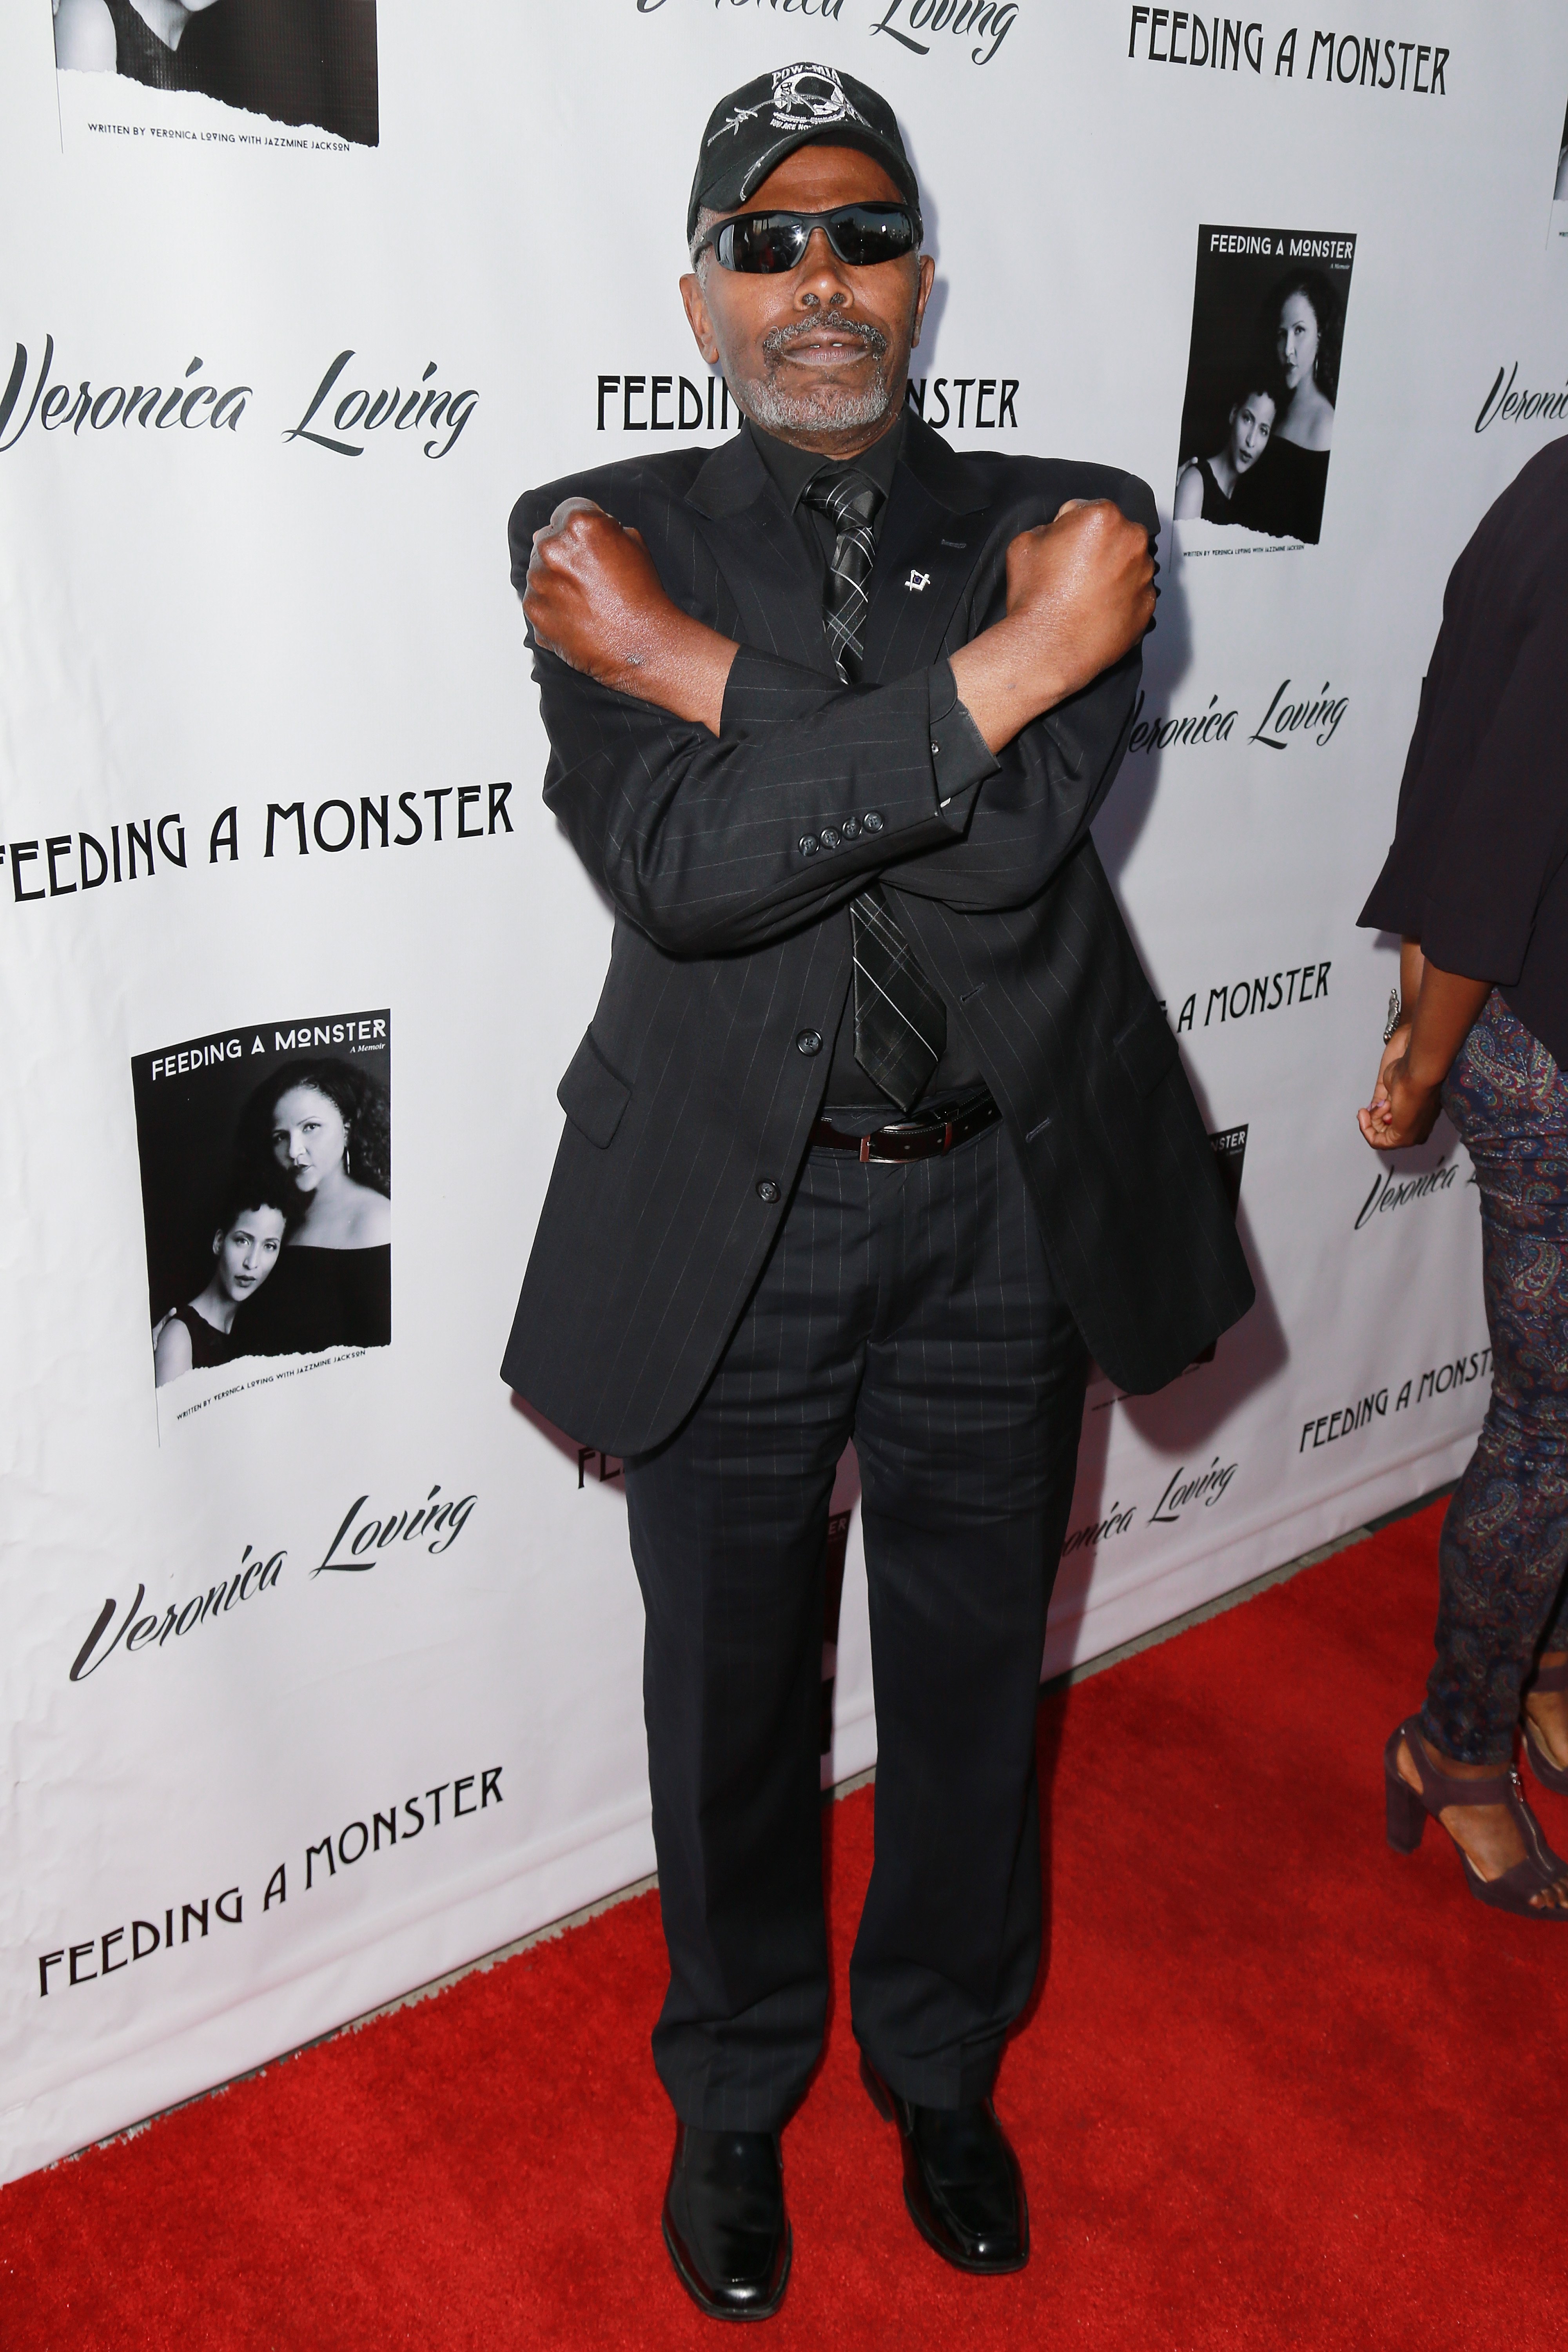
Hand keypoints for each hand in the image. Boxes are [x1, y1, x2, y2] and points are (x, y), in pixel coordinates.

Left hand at [523, 500, 669, 684]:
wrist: (642, 644)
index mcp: (579, 524)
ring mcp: (539, 580)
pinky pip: (537, 600)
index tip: (589, 542)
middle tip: (588, 576)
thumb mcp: (634, 543)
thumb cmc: (643, 595)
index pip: (567, 511)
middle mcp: (552, 548)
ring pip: (540, 570)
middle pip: (549, 539)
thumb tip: (579, 530)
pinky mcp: (534, 610)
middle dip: (564, 553)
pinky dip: (551, 607)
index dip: (581, 527)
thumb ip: (603, 528)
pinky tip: (576, 616)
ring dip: (555, 580)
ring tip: (584, 600)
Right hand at [1003, 499, 1155, 698]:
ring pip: (1128, 564)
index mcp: (1103, 517)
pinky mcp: (1147, 606)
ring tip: (1084, 593)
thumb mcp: (1024, 543)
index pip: (1087, 510)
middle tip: (1073, 571)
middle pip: (1114, 534)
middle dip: (1098, 547)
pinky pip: (1135, 594)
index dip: (1070, 528)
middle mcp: (1132, 541)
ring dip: (1111, 572)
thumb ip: (1048, 528)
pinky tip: (1096, 609)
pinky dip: (1120, 599)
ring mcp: (1144, 576)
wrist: (1048, 649)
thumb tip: (1058, 534)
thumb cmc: (1038, 601)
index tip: (1063, 545)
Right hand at [1358, 1045, 1442, 1150]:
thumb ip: (1381, 1105)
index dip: (1377, 1115)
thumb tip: (1370, 1112)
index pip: (1394, 1124)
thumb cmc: (1409, 1074)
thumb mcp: (1390, 1090)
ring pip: (1381, 1136)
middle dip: (1374, 1118)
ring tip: (1382, 1102)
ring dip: (1372, 1119)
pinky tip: (1365, 1114)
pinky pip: (1377, 1142)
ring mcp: (1412, 1136)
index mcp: (1421, 1116)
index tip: (1370, 1105)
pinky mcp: (1402, 1139)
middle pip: (1387, 1131)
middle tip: (1370, 1106)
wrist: (1418, 1073)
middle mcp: (1419, 1129)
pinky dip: (1366, 1128)